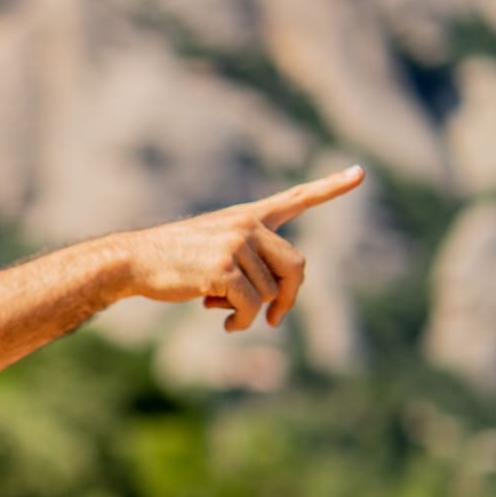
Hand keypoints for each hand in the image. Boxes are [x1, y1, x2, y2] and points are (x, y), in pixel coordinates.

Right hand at [127, 164, 363, 331]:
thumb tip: (273, 304)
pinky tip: (225, 323)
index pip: (296, 199)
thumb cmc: (173, 260)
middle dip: (289, 298)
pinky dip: (242, 322)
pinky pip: (252, 306)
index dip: (330, 188)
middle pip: (296, 266)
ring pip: (270, 293)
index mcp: (247, 217)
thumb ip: (249, 264)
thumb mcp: (214, 250)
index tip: (360, 173)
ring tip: (222, 310)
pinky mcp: (224, 268)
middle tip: (277, 319)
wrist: (135, 260)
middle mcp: (246, 225)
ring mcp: (235, 245)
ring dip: (252, 313)